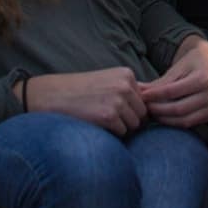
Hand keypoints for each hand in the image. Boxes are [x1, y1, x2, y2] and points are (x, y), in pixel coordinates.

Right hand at [24, 67, 146, 134]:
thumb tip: (155, 100)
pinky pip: (123, 133)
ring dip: (121, 127)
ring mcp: (118, 100)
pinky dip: (112, 133)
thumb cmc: (80, 90)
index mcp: (127, 75)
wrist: (52, 96)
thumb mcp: (108, 81)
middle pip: (142, 114)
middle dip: (129, 119)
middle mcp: (125, 85)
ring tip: (101, 118)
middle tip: (107, 116)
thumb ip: (129, 88)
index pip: (145, 100)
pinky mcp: (109, 116)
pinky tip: (97, 123)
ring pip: (134, 125)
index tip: (114, 108)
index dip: (131, 109)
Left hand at [139, 36, 207, 127]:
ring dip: (165, 119)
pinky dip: (175, 122)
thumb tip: (137, 91)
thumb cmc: (192, 63)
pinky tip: (164, 117)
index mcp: (203, 78)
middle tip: (145, 108)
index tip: (142, 97)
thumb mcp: (176, 69)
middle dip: (158, 110)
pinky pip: (191, 123)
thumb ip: (158, 83)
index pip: (172, 91)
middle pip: (178, 109)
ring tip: (153, 113)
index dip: (154, 96)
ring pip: (184, 120)